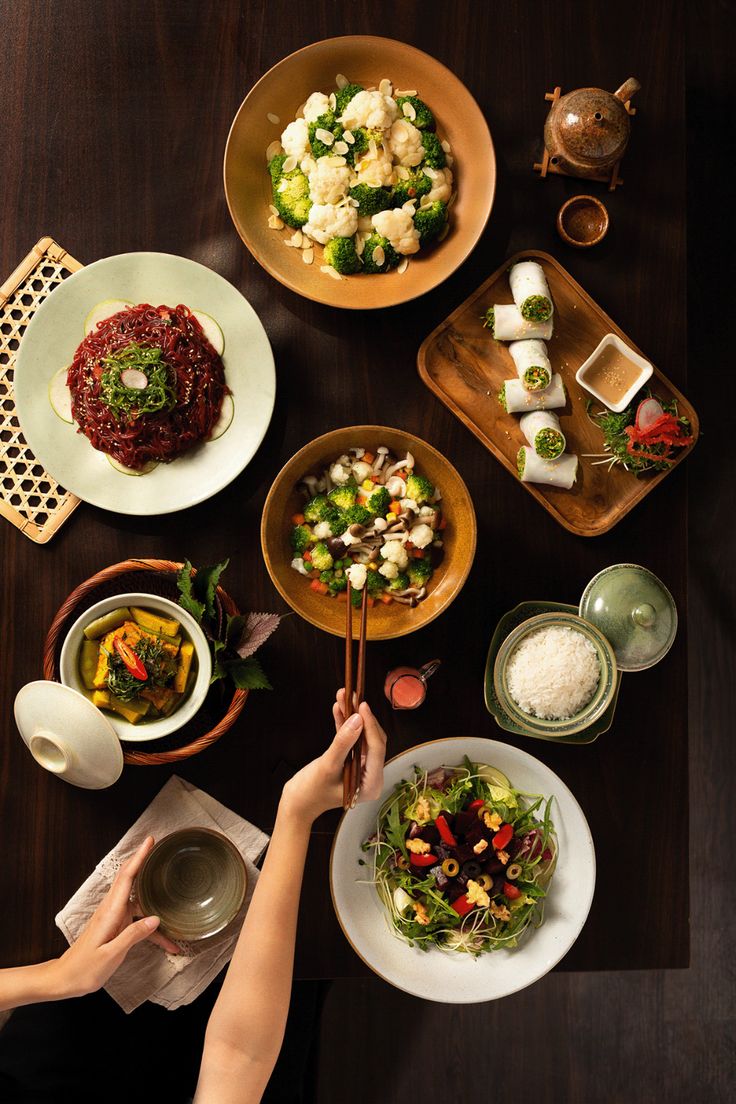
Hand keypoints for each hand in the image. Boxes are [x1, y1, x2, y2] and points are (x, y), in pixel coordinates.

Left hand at [53, 835, 179, 998]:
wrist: (64, 979)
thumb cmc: (85, 969)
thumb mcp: (111, 955)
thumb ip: (132, 936)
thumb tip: (155, 919)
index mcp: (110, 913)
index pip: (126, 878)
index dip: (139, 857)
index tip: (150, 841)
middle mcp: (111, 910)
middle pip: (129, 878)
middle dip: (143, 860)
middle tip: (159, 846)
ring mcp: (112, 917)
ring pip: (135, 896)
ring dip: (150, 888)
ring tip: (165, 879)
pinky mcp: (114, 926)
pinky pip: (135, 916)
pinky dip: (150, 922)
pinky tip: (165, 939)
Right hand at [280, 689, 386, 822]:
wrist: (296, 804)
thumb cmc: (310, 791)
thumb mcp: (327, 765)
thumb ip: (343, 742)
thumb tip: (358, 720)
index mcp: (371, 784)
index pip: (377, 748)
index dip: (370, 725)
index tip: (362, 706)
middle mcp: (370, 776)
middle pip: (371, 740)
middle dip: (361, 717)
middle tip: (353, 696)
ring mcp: (361, 768)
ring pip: (361, 737)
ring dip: (351, 716)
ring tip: (343, 696)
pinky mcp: (351, 762)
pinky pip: (350, 740)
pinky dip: (344, 725)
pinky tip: (338, 708)